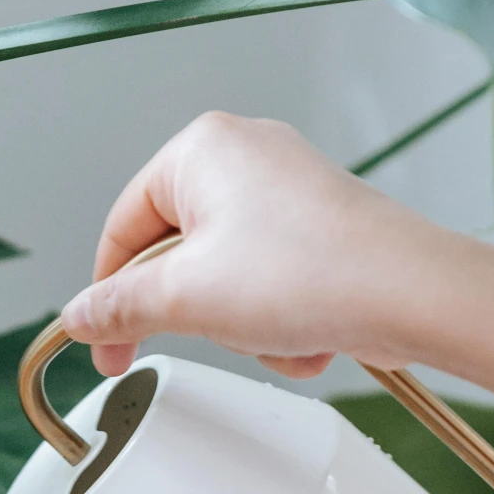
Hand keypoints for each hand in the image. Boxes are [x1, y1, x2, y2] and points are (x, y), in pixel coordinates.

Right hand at [58, 111, 449, 379]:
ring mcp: (287, 190)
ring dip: (244, 326)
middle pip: (176, 256)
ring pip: (225, 279)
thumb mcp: (187, 298)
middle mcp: (245, 156)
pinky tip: (307, 335)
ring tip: (275, 331)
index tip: (106, 344)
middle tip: (209, 338)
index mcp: (201, 149)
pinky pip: (271, 284)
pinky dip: (281, 322)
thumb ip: (119, 307)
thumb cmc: (312, 273)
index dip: (108, 295)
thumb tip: (83, 315)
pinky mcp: (320, 228)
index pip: (123, 227)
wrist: (411, 294)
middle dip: (198, 312)